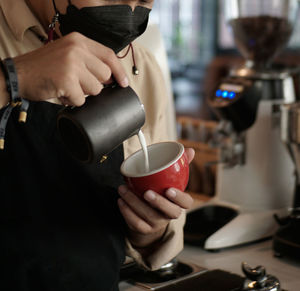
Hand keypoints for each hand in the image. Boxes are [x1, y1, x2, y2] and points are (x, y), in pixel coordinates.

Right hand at [13, 32, 127, 105]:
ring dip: (83, 93)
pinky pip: (82, 100)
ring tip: (67, 87)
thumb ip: (88, 60)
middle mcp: (77, 49)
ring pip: (96, 89)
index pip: (109, 55)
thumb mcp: (67, 54)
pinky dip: (72, 101)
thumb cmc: (44, 67)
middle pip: (105, 75)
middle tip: (79, 83)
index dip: (120, 71)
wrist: (18, 74)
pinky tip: (61, 93)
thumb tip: (111, 77)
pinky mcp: (67, 81)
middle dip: (95, 84)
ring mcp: (72, 64)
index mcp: (79, 40)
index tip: (124, 83)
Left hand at [118, 148, 194, 248]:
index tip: (169, 189)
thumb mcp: (172, 180)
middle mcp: (170, 215)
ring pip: (149, 216)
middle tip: (146, 192)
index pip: (186, 203)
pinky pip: (136, 223)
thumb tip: (189, 150)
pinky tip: (121, 201)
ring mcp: (158, 224)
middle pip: (170, 212)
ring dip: (134, 202)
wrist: (150, 218)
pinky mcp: (145, 229)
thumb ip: (181, 165)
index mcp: (179, 203)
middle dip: (158, 202)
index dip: (179, 198)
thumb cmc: (162, 193)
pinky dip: (127, 212)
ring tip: (123, 189)